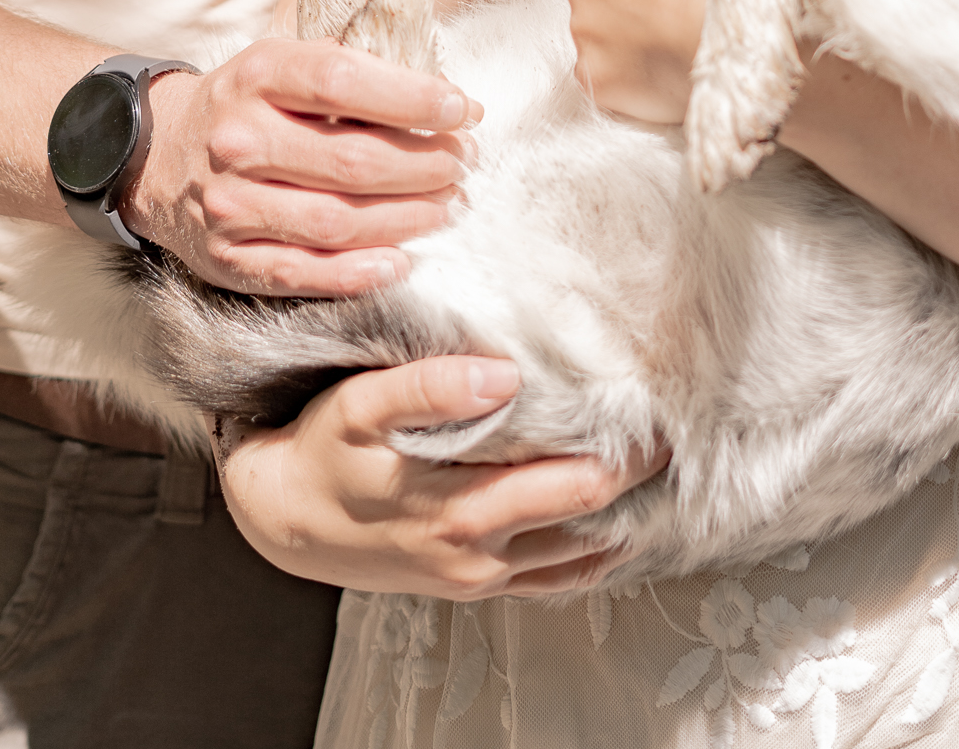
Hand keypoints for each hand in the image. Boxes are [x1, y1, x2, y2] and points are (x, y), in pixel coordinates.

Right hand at [124, 42, 477, 296]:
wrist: (154, 154)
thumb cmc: (246, 103)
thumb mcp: (284, 63)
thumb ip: (353, 71)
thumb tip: (445, 96)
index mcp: (257, 74)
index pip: (344, 82)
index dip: (413, 97)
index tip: (464, 109)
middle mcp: (239, 138)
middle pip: (351, 159)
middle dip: (424, 164)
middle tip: (463, 163)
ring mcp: (228, 203)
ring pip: (335, 221)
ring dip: (406, 217)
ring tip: (446, 206)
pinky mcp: (227, 257)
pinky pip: (304, 272)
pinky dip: (360, 272)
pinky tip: (401, 260)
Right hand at [218, 355, 667, 597]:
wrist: (284, 518)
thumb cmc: (325, 451)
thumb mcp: (360, 408)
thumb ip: (427, 386)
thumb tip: (502, 375)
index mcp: (460, 508)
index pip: (569, 482)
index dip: (621, 451)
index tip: (658, 411)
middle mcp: (478, 551)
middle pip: (585, 518)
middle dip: (634, 478)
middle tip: (674, 434)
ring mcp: (478, 574)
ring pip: (575, 556)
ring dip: (623, 520)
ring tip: (662, 477)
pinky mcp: (471, 583)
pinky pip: (549, 578)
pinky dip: (591, 556)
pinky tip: (617, 529)